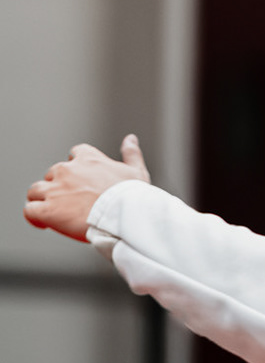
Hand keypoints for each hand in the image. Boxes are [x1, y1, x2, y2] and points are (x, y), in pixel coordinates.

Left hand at [23, 135, 149, 242]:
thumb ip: (131, 153)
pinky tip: (44, 223)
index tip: (82, 179)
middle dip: (59, 186)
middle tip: (73, 201)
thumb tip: (131, 139)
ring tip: (53, 211)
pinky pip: (30, 210)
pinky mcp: (48, 210)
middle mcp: (67, 171)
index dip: (76, 167)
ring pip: (35, 190)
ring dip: (42, 199)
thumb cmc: (133, 196)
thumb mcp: (136, 171)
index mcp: (88, 159)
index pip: (74, 154)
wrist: (125, 216)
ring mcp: (55, 190)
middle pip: (53, 174)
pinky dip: (34, 217)